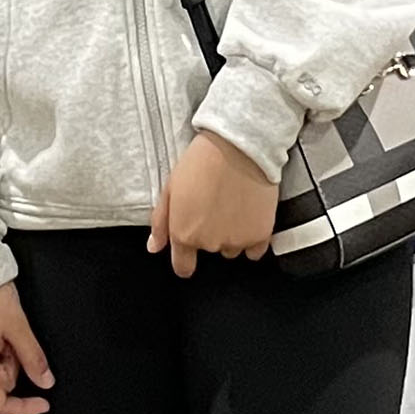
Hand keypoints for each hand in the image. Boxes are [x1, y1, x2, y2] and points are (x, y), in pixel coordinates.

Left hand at [148, 132, 277, 276]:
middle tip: (212, 204)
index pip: (183, 267)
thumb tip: (155, 247)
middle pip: (209, 250)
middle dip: (209, 233)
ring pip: (231, 249)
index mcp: (184, 234)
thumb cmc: (200, 162)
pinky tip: (248, 215)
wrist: (237, 146)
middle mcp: (210, 243)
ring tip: (232, 204)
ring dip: (231, 234)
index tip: (189, 252)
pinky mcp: (260, 234)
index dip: (185, 260)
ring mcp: (236, 241)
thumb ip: (161, 223)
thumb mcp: (170, 188)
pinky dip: (251, 237)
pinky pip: (254, 250)